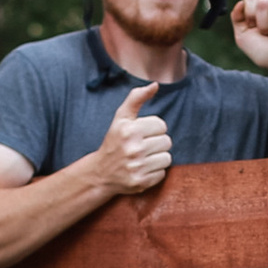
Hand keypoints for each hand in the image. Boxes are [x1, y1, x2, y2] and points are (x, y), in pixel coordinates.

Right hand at [91, 80, 172, 198]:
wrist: (100, 173)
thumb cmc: (114, 141)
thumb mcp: (121, 117)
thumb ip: (136, 98)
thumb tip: (155, 85)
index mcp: (129, 129)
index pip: (161, 125)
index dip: (153, 128)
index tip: (142, 133)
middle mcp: (133, 148)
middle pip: (166, 141)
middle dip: (157, 143)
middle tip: (143, 146)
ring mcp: (137, 167)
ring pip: (167, 158)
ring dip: (158, 157)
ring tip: (144, 158)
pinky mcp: (141, 182)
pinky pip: (162, 173)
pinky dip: (155, 172)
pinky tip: (142, 169)